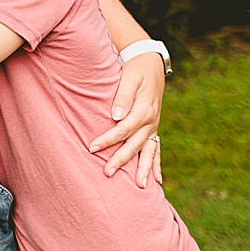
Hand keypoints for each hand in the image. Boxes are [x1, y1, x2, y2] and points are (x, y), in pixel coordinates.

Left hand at [88, 53, 164, 186]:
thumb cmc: (135, 70)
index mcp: (143, 110)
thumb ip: (122, 96)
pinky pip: (157, 149)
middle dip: (121, 160)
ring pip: (148, 151)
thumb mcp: (129, 78)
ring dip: (144, 169)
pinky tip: (157, 180)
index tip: (92, 148)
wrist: (151, 63)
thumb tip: (115, 115)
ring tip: (141, 187)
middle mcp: (150, 121)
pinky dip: (156, 164)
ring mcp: (154, 126)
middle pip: (134, 144)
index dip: (107, 140)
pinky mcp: (153, 127)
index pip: (122, 129)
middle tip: (107, 173)